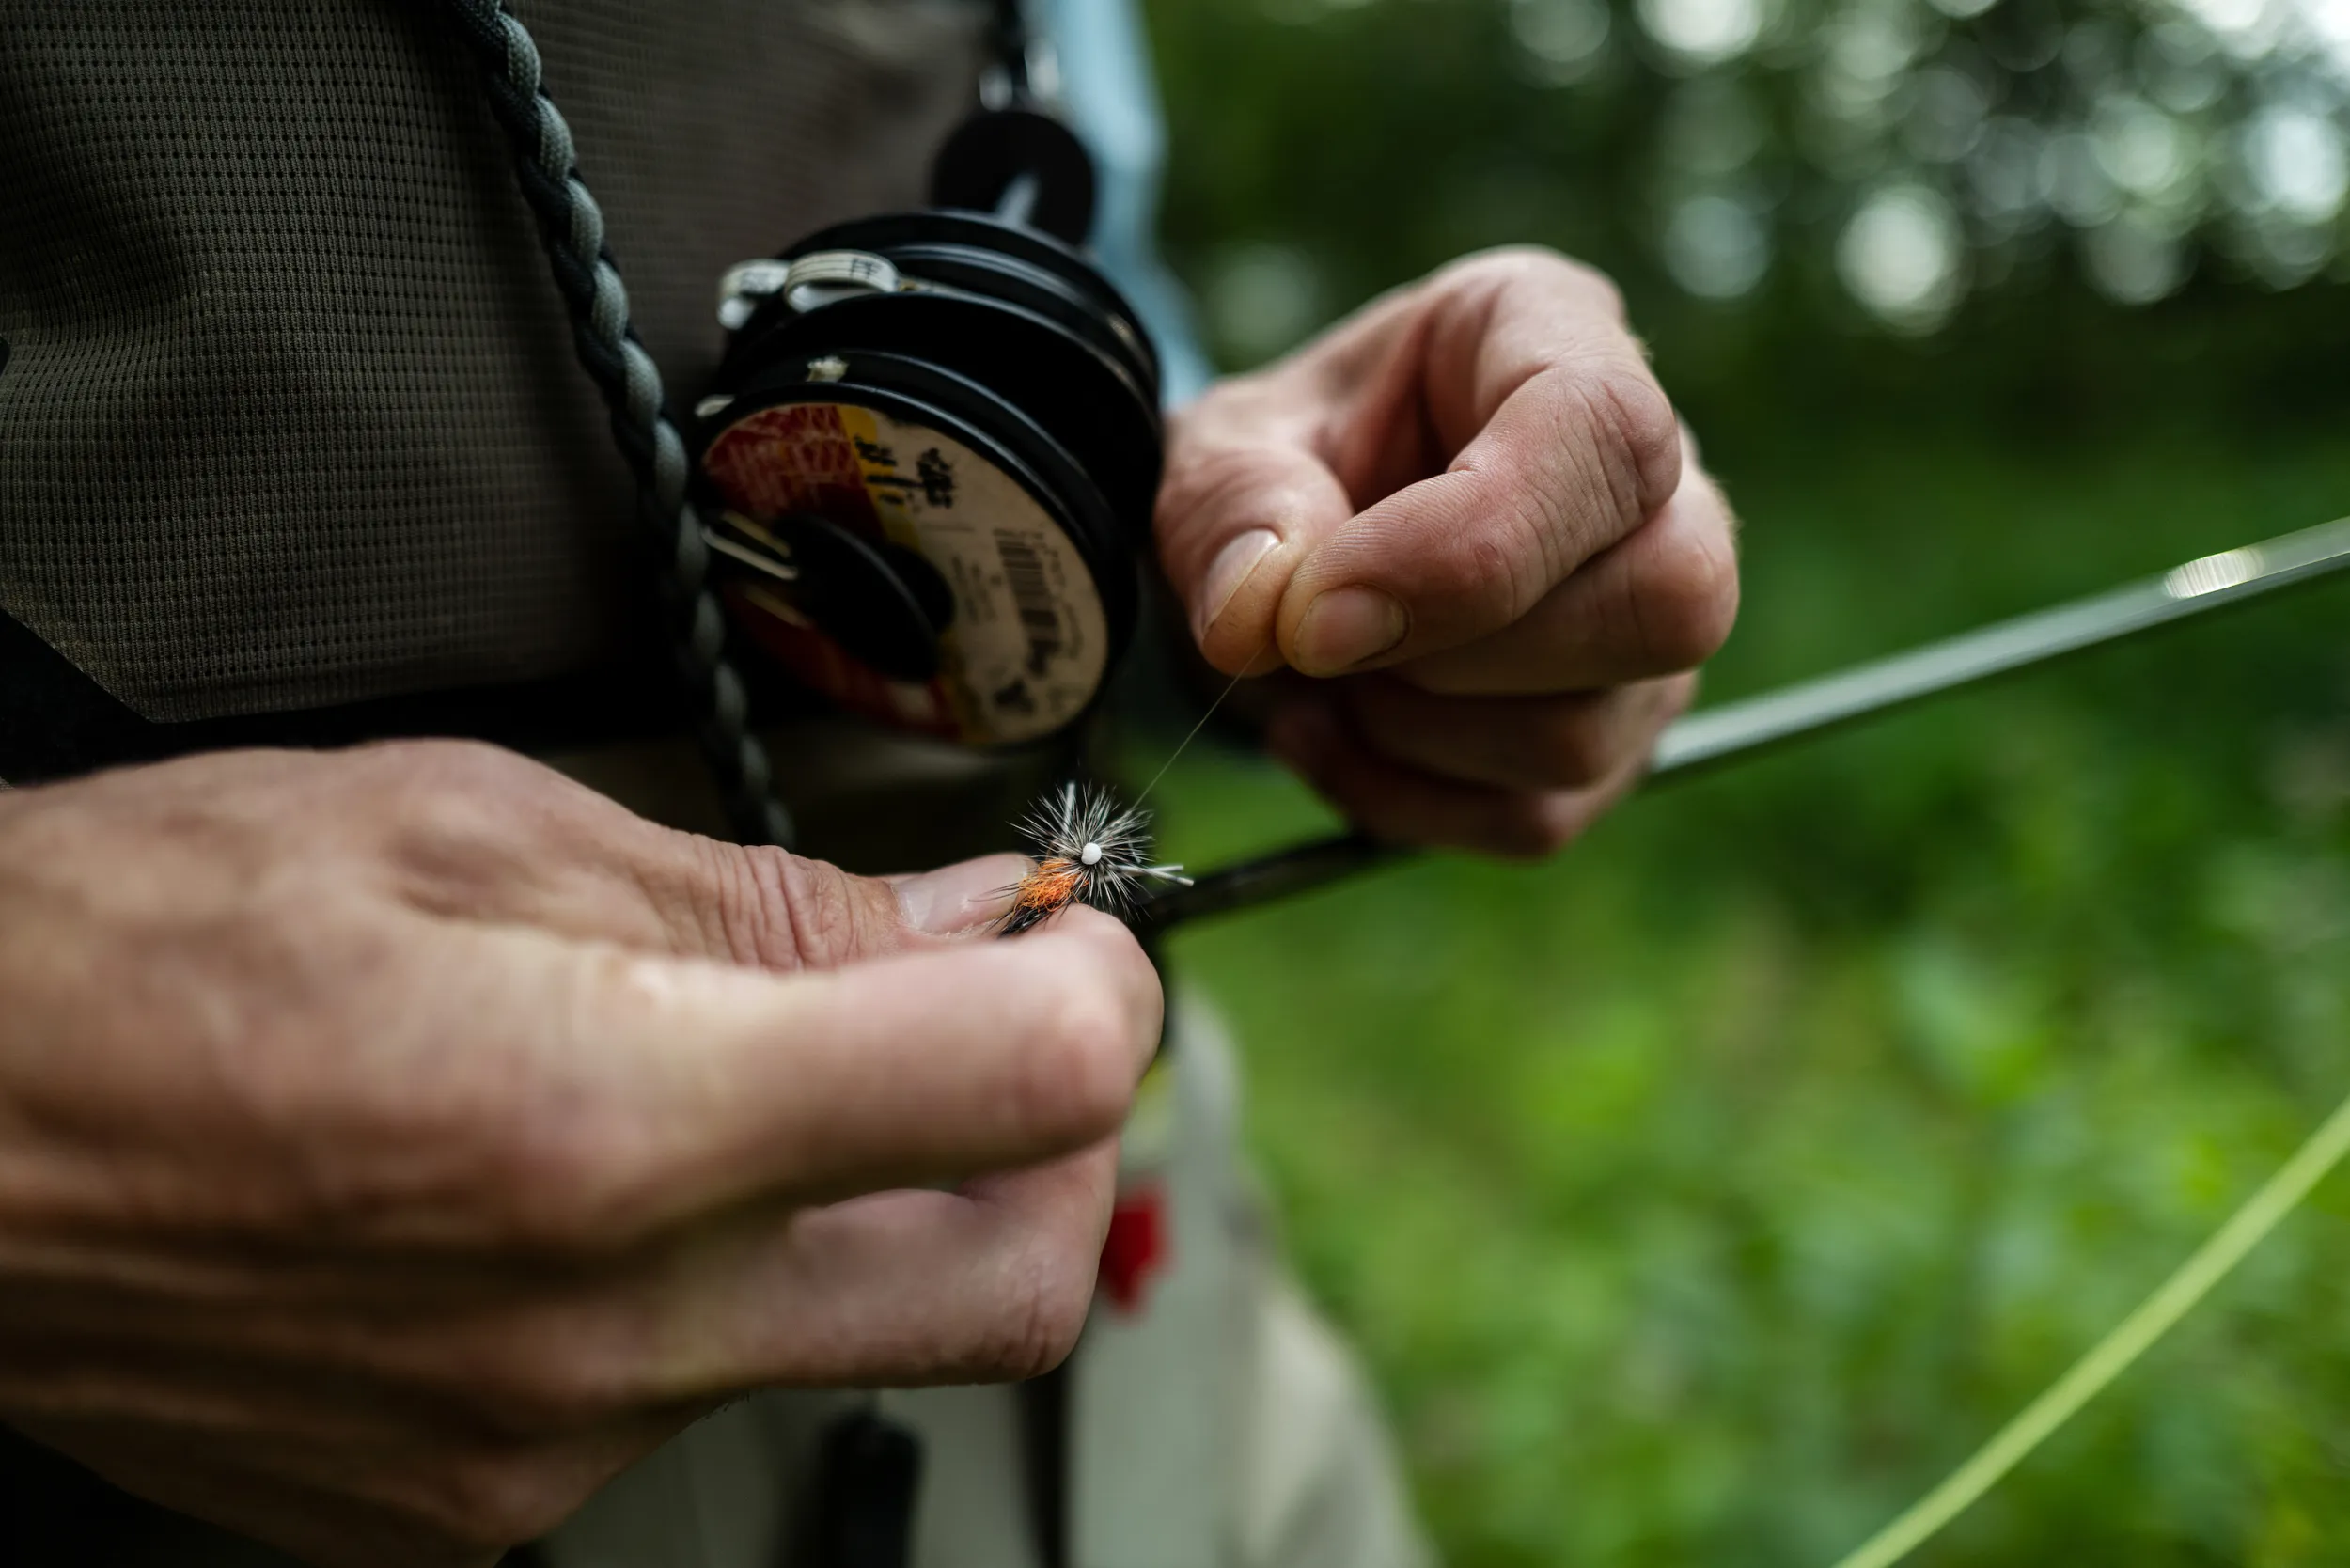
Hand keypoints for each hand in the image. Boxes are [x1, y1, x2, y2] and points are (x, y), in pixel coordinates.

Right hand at [0, 743, 1160, 1566]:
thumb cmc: (139, 945)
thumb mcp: (475, 829)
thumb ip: (766, 898)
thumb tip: (962, 918)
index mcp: (614, 1118)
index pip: (1029, 1086)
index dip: (1100, 989)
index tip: (1067, 938)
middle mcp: (601, 1328)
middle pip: (1012, 1282)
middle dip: (1055, 1146)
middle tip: (990, 1026)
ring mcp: (542, 1446)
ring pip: (854, 1336)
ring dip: (867, 1201)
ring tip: (741, 1072)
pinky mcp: (476, 1507)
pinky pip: (695, 1392)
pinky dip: (715, 1280)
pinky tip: (608, 1180)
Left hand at [1158, 247, 1739, 855]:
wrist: (1283, 559)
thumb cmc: (1279, 469)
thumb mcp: (1221, 451)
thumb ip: (1233, 509)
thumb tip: (1263, 618)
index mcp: (1554, 334)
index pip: (1604, 437)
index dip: (1471, 549)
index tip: (1319, 617)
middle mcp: (1655, 477)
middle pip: (1666, 600)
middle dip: (1458, 657)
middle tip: (1321, 639)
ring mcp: (1653, 619)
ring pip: (1588, 733)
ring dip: (1408, 732)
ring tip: (1315, 675)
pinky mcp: (1620, 736)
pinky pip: (1538, 816)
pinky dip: (1403, 797)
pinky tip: (1331, 734)